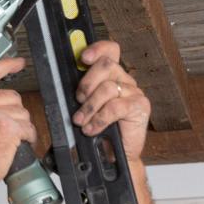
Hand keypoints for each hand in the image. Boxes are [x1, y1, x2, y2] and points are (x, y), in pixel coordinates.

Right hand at [0, 57, 37, 187]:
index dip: (7, 64)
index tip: (18, 62)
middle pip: (13, 97)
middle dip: (14, 113)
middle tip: (3, 130)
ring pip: (22, 113)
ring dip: (21, 127)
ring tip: (6, 140)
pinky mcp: (7, 126)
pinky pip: (28, 127)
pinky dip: (27, 138)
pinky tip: (15, 145)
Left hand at [72, 41, 150, 160]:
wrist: (113, 155)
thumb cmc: (99, 129)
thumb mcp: (85, 106)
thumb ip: (82, 91)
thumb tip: (63, 79)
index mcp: (111, 76)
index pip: (110, 50)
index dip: (97, 49)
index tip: (83, 57)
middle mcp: (124, 80)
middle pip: (106, 65)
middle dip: (86, 83)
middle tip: (78, 101)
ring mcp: (134, 93)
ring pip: (107, 88)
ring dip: (89, 107)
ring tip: (81, 121)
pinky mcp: (140, 106)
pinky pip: (115, 107)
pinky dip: (98, 119)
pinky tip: (92, 129)